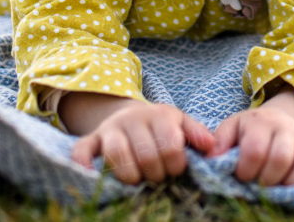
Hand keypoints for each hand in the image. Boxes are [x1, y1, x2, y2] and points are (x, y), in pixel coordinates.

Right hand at [68, 96, 215, 184]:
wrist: (129, 115)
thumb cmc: (160, 125)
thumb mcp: (180, 122)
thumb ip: (197, 133)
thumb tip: (211, 147)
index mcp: (158, 115)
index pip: (170, 145)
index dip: (176, 165)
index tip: (176, 170)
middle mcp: (132, 119)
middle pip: (145, 154)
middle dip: (155, 174)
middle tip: (158, 177)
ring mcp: (110, 129)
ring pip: (116, 153)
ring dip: (129, 174)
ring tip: (137, 180)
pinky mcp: (91, 138)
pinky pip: (82, 150)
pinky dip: (84, 163)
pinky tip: (92, 175)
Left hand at [211, 82, 293, 185]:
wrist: (278, 119)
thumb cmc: (250, 129)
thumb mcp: (232, 128)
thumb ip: (220, 140)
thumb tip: (213, 156)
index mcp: (261, 122)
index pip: (255, 150)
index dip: (246, 170)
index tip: (241, 176)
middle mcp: (287, 129)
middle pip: (280, 158)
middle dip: (266, 179)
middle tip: (259, 183)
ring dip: (290, 183)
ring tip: (278, 187)